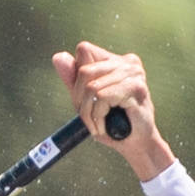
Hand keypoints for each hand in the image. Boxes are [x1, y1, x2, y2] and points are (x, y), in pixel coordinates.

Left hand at [56, 43, 170, 180]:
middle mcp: (127, 62)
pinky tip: (105, 126)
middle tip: (89, 119)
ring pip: (91, 87)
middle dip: (79, 99)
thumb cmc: (112, 123)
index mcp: (116, 60)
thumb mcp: (86, 99)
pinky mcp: (136, 87)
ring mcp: (134, 73)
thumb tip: (57, 57)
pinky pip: (102, 97)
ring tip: (97, 126)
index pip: (84, 51)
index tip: (85, 101)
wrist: (136, 144)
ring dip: (89, 112)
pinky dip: (98, 116)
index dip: (76, 78)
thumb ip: (73, 79)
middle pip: (84, 70)